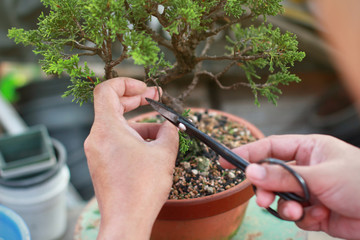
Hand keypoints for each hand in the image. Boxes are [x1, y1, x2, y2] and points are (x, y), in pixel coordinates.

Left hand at [84, 78, 178, 239]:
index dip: (127, 83)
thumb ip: (169, 131)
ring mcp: (97, 151)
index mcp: (107, 129)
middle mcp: (97, 138)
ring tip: (163, 135)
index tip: (146, 90)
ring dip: (140, 125)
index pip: (107, 90)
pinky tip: (152, 148)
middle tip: (154, 100)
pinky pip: (116, 141)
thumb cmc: (141, 189)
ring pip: (118, 126)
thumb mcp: (164, 153)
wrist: (127, 220)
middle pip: (112, 106)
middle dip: (135, 101)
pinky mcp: (101, 163)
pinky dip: (133, 139)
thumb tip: (170, 123)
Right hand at [220, 134, 359, 238]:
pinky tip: (317, 218)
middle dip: (268, 189)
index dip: (247, 153)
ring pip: (281, 198)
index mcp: (308, 149)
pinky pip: (295, 215)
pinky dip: (302, 218)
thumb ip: (284, 176)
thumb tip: (251, 172)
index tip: (225, 161)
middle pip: (271, 176)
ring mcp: (310, 190)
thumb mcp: (320, 175)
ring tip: (299, 213)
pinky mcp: (314, 211)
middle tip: (264, 199)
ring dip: (286, 207)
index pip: (270, 147)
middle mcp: (306, 168)